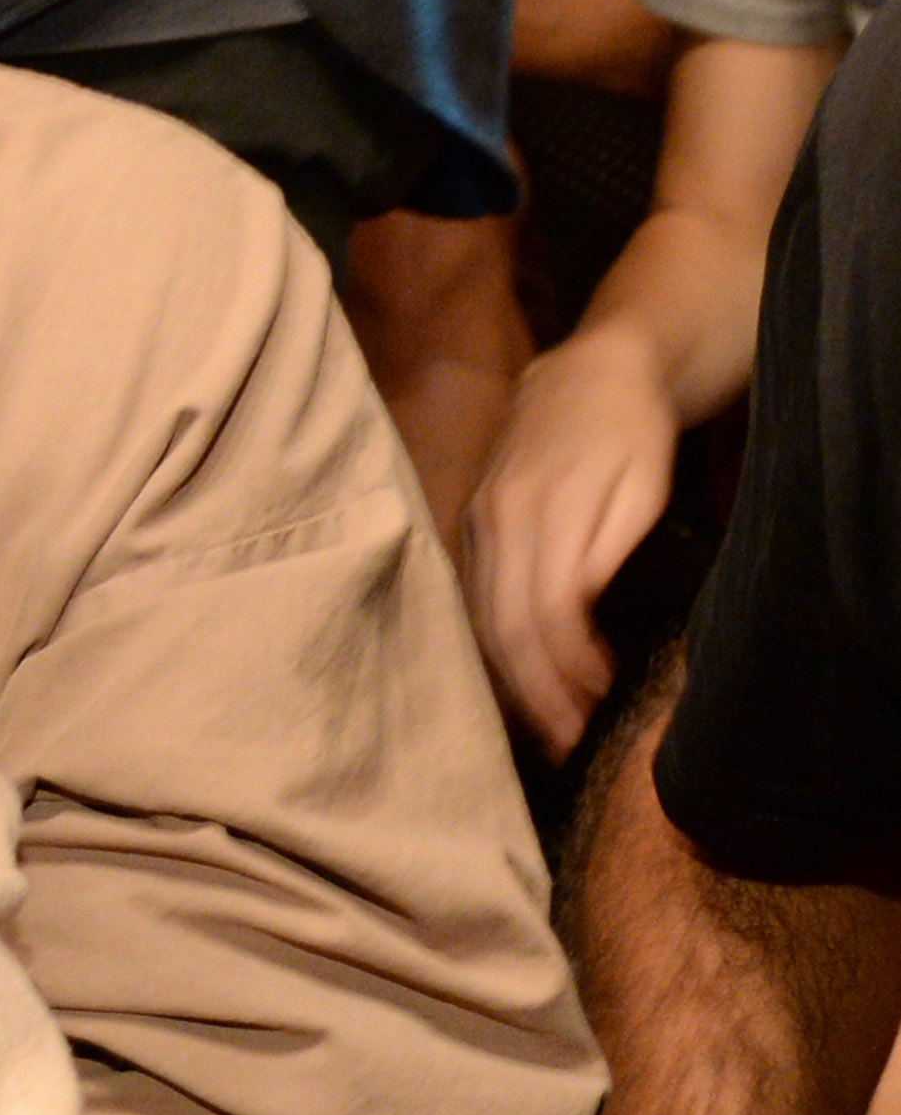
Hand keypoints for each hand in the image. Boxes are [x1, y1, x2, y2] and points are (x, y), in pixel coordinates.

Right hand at [460, 326, 681, 758]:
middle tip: (571, 742)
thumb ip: (608, 544)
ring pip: (483, 619)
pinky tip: (524, 678)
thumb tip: (579, 612)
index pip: (544, 611)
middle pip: (504, 626)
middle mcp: (494, 522)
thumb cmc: (632, 429)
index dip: (569, 667)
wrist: (589, 372)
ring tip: (549, 726)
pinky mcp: (471, 529)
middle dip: (538, 691)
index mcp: (538, 509)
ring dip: (515, 680)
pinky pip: (477, 601)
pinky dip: (499, 649)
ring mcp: (475, 526)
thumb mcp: (643, 482)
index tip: (601, 704)